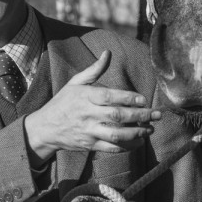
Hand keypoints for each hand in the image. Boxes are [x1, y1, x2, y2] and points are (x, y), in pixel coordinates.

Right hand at [24, 50, 161, 162]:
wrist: (45, 128)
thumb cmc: (63, 102)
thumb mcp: (75, 83)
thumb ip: (94, 70)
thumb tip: (107, 53)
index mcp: (85, 97)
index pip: (109, 96)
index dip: (128, 98)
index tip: (143, 99)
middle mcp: (87, 114)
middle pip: (117, 116)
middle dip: (140, 116)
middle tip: (157, 114)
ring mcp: (88, 131)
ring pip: (116, 135)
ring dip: (136, 133)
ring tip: (150, 129)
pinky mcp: (89, 145)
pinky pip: (111, 148)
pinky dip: (127, 147)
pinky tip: (139, 141)